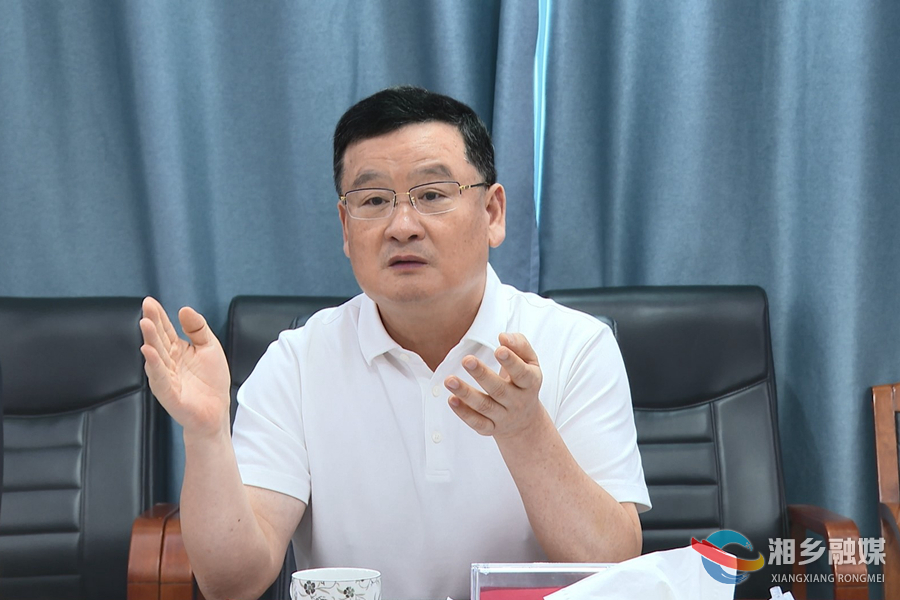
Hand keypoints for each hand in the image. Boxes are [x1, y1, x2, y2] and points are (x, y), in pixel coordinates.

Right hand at [139, 296, 230, 441]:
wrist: (216, 411)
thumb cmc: (211, 380)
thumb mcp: (209, 347)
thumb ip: (198, 328)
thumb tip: (184, 309)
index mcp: (177, 350)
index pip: (165, 329)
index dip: (158, 316)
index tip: (150, 301)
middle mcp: (168, 362)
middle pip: (158, 339)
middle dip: (152, 323)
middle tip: (146, 308)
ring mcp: (166, 377)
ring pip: (156, 356)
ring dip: (150, 340)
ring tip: (146, 324)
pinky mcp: (168, 393)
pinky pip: (159, 378)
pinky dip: (154, 365)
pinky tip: (148, 352)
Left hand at [444, 332, 545, 438]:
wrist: (526, 420)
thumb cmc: (523, 382)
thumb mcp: (529, 362)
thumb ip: (519, 345)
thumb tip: (503, 337)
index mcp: (530, 382)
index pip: (522, 373)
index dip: (511, 362)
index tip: (498, 350)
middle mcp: (518, 401)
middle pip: (499, 390)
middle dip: (482, 375)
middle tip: (467, 360)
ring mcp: (504, 417)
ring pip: (484, 406)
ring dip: (466, 393)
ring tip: (449, 380)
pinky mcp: (491, 428)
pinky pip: (477, 423)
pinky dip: (464, 413)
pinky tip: (451, 399)